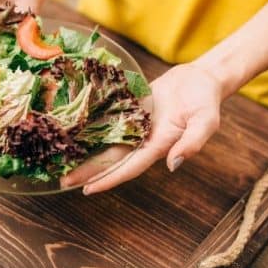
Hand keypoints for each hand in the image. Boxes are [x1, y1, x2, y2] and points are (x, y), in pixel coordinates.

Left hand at [62, 63, 222, 193]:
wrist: (200, 78)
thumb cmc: (206, 100)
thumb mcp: (206, 121)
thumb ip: (192, 143)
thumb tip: (173, 164)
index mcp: (158, 145)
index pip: (129, 168)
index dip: (109, 179)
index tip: (89, 189)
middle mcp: (143, 140)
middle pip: (111, 160)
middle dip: (88, 172)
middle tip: (62, 182)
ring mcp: (134, 126)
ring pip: (106, 144)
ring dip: (86, 154)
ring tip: (61, 161)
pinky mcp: (129, 111)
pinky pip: (107, 123)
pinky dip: (92, 130)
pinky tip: (72, 133)